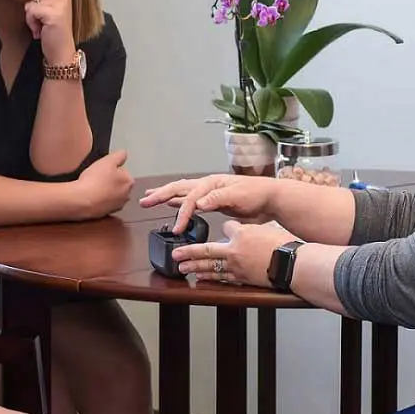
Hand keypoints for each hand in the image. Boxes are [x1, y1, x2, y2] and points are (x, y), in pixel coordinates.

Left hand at [25, 0, 75, 62]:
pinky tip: (41, 31)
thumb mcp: (48, 11)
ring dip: (33, 19)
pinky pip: (31, 12)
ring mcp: (60, 4)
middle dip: (35, 13)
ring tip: (44, 28)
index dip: (38, 8)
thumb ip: (40, 0)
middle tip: (45, 25)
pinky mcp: (54, 13)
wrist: (61, 53)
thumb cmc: (53, 34)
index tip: (47, 19)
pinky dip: (32, 23)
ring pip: (31, 4)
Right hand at [72, 150, 133, 218]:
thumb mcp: (108, 160)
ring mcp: (117, 206)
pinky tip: (91, 196)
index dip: (111, 169)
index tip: (102, 171)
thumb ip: (119, 155)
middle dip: (109, 180)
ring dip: (104, 190)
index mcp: (129, 182)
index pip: (121, 171)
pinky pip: (104, 203)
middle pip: (118, 183)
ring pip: (111, 193)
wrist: (82, 200)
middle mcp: (127, 195)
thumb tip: (124, 155)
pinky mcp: (107, 213)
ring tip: (93, 187)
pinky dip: (100, 200)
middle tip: (97, 178)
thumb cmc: (95, 180)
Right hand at [139, 174, 278, 233]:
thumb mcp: (238, 196)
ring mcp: (210, 192)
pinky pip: (191, 200)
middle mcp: (207, 185)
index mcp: (211, 183)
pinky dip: (179, 202)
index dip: (182, 214)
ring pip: (182, 192)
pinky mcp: (213, 200)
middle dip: (160, 195)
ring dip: (166, 195)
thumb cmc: (256, 194)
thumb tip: (199, 203)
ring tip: (151, 198)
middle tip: (144, 201)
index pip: (190, 199)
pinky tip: (172, 203)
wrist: (270, 197)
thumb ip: (218, 198)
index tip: (178, 229)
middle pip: (179, 189)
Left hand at [172, 220, 294, 286]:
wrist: (291, 264)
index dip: (225, 228)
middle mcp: (234, 252)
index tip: (223, 229)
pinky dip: (210, 278)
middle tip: (176, 255)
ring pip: (211, 267)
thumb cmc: (283, 246)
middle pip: (207, 252)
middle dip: (189, 253)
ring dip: (195, 268)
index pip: (227, 228)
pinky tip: (202, 279)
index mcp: (240, 236)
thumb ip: (248, 230)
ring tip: (182, 269)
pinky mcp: (242, 279)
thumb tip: (236, 229)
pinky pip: (221, 278)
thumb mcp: (264, 230)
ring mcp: (237, 268)